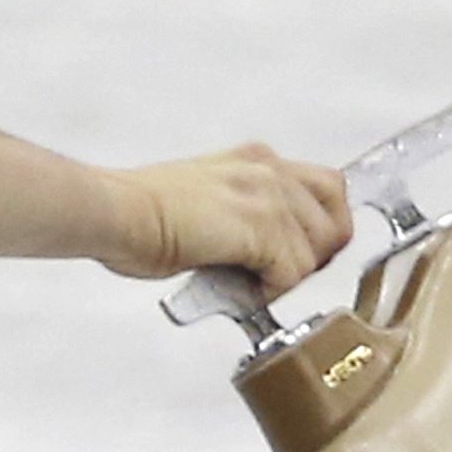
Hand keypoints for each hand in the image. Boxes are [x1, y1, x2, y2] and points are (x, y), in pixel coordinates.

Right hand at [108, 145, 350, 296]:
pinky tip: (240, 288)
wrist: (115, 212)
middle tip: (279, 276)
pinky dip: (271, 291)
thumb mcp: (208, 199)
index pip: (327, 189)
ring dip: (289, 277)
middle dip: (314, 257)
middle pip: (336, 219)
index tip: (299, 257)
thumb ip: (243, 215)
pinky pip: (293, 273)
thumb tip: (265, 255)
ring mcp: (266, 194)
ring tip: (250, 283)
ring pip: (318, 250)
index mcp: (256, 159)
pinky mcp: (258, 225)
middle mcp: (269, 169)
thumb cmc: (141, 215)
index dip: (319, 231)